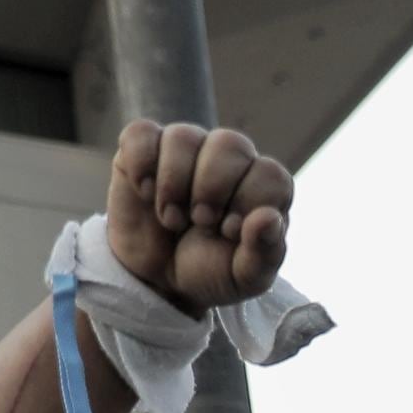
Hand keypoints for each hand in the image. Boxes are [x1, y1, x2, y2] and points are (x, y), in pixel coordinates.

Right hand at [105, 121, 291, 316]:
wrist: (158, 278)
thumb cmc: (210, 271)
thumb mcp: (242, 278)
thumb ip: (264, 253)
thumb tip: (269, 217)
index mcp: (263, 187)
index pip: (271, 175)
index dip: (250, 201)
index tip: (229, 231)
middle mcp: (229, 158)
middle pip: (230, 144)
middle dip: (212, 189)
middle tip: (200, 222)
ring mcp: (187, 148)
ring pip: (184, 136)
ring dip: (174, 184)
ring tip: (172, 219)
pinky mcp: (145, 147)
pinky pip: (142, 133)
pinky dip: (141, 165)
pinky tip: (146, 193)